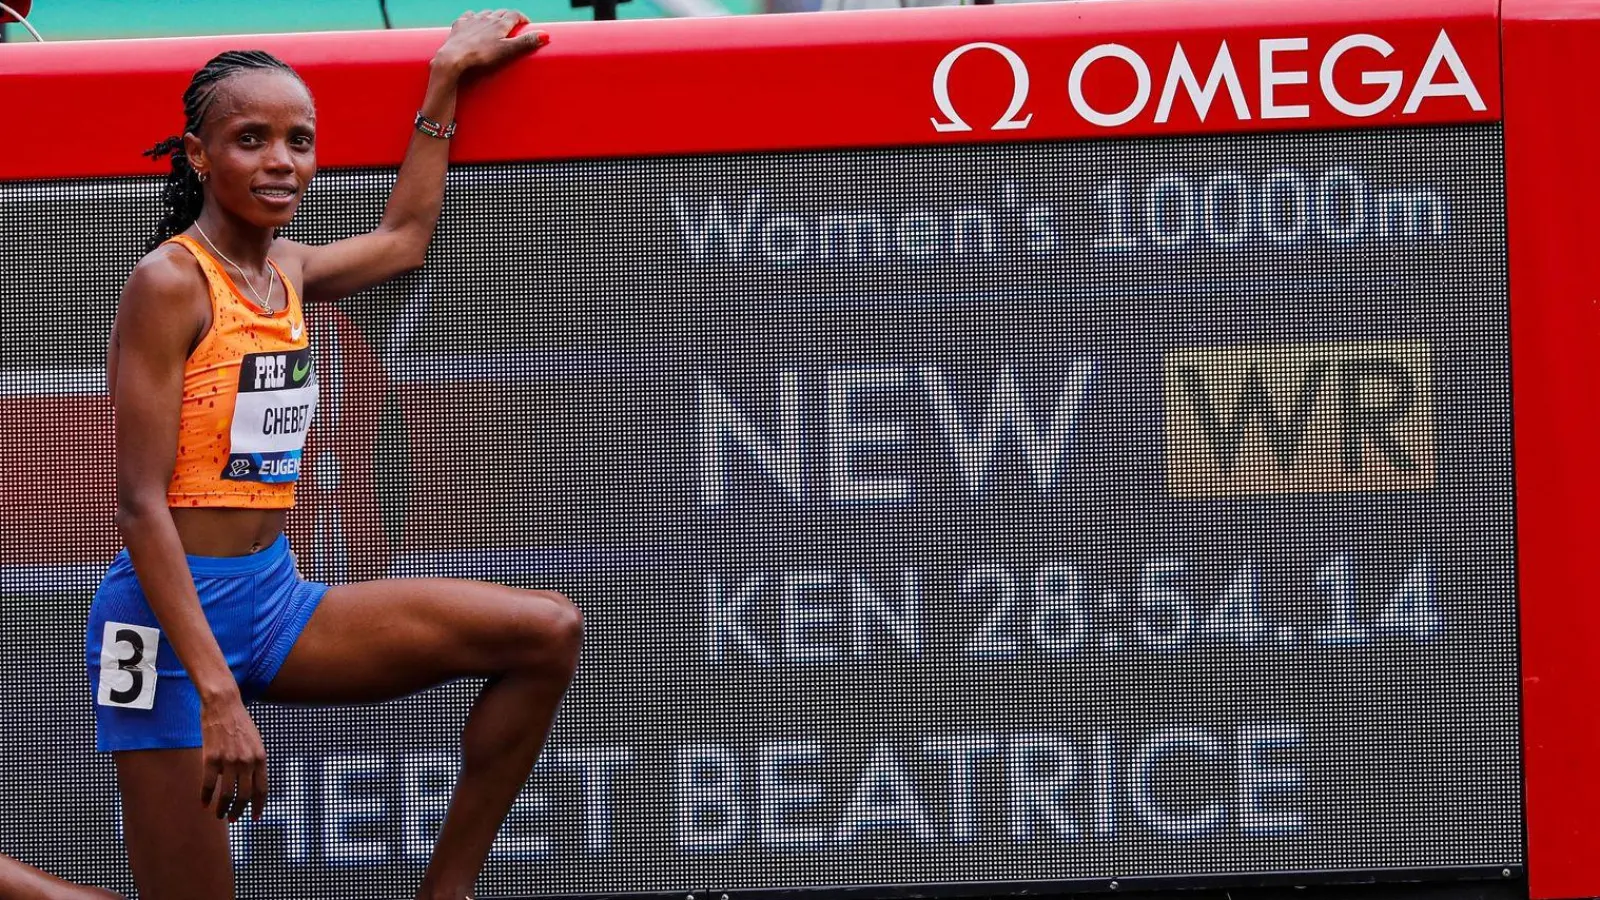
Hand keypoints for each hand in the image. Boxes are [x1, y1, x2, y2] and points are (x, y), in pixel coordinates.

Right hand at [198, 693, 267, 821]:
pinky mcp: (211, 758)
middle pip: (244, 796)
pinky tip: (203, 804)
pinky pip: (208, 785)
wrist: (223, 704)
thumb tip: (252, 783)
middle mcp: (247, 761)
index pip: (262, 789)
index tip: (256, 817)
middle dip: (239, 811)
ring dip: (223, 809)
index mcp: (261, 758)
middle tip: (234, 819)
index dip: (259, 806)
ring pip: (227, 794)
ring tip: (220, 816)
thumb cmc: (239, 723)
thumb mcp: (255, 742)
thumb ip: (255, 761)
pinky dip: (205, 797)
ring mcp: (229, 760)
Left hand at [434, 9, 548, 77]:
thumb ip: (526, 43)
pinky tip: (473, 22)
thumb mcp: (507, 51)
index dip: (522, 18)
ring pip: (485, 13)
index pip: (515, 14)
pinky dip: (473, 17)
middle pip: (500, 12)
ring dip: (492, 16)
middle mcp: (487, 18)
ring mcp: (472, 20)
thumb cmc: (482, 55)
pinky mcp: (459, 25)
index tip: (526, 23)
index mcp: (500, 23)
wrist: (454, 57)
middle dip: (508, 16)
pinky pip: (468, 16)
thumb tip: (545, 35)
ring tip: (495, 24)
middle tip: (513, 25)